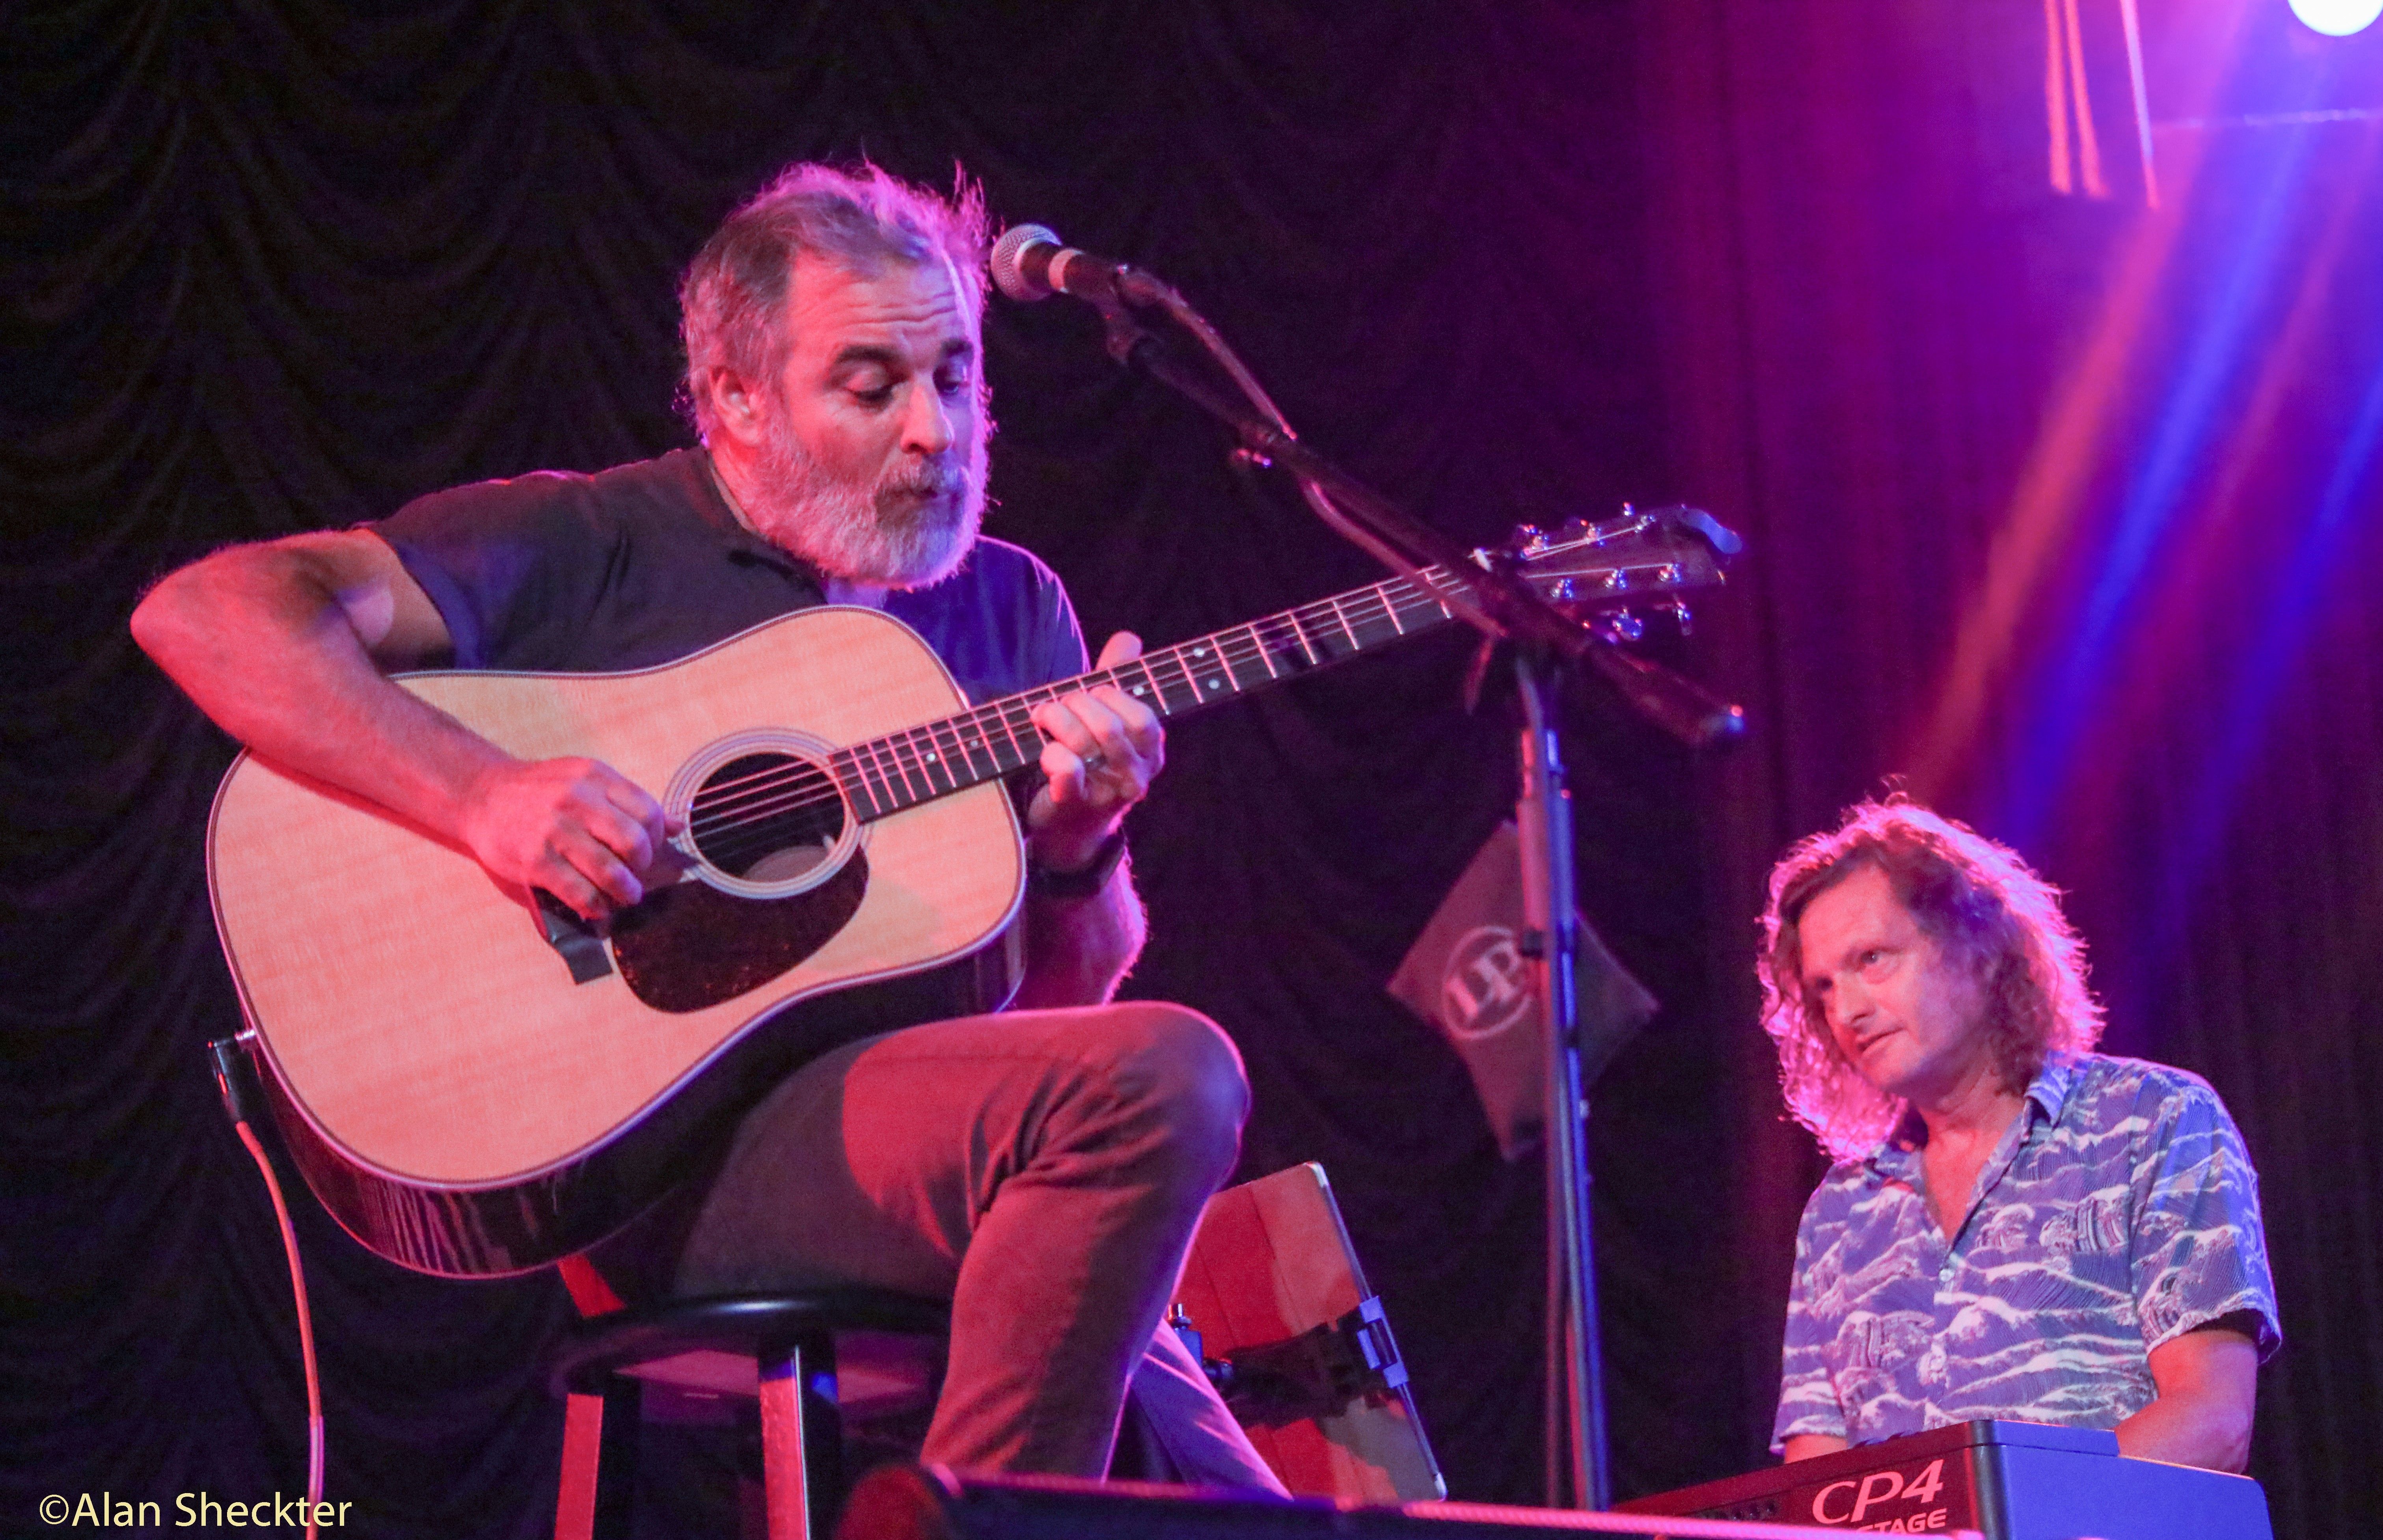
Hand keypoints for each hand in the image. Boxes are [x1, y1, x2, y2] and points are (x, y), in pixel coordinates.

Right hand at [456, 756, 674, 920]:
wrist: (482, 795)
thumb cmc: (540, 791)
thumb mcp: (586, 780)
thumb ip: (629, 801)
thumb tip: (678, 825)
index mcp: (595, 778)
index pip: (647, 811)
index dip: (657, 837)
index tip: (650, 848)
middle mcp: (577, 800)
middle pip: (634, 842)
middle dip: (643, 865)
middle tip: (637, 873)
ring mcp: (554, 830)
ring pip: (609, 871)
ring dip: (625, 891)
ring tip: (626, 896)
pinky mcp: (536, 860)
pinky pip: (579, 891)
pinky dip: (596, 906)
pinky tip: (598, 907)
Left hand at [1026, 631, 1164, 870]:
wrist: (1069, 828)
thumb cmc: (1089, 762)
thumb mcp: (1106, 717)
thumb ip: (1118, 678)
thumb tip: (1129, 638)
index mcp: (1149, 752)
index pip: (1142, 718)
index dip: (1110, 697)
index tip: (1089, 693)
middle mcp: (1135, 776)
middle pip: (1111, 727)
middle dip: (1075, 704)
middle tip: (1054, 705)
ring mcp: (1106, 794)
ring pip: (1085, 744)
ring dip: (1056, 720)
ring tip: (1041, 717)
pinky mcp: (1074, 806)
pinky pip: (1067, 773)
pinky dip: (1051, 755)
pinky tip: (1045, 752)